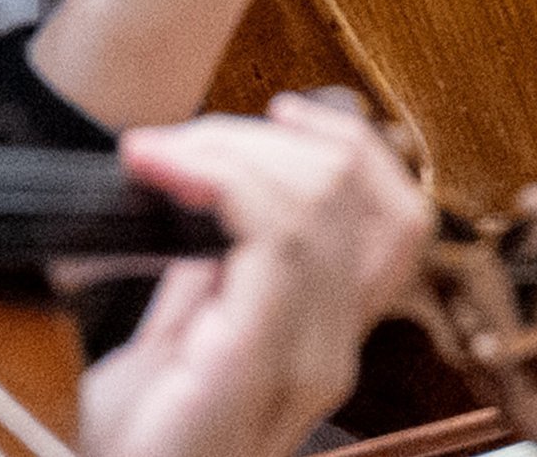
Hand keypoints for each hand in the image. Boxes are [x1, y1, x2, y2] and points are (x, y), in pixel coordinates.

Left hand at [71, 93, 422, 456]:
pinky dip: (218, 176)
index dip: (349, 146)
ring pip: (317, 199)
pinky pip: (273, 234)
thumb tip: (207, 199)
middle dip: (266, 134)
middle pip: (356, 191)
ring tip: (161, 153)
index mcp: (324, 339)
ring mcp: (307, 359)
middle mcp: (334, 348)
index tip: (277, 113)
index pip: (395, 219)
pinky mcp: (257, 360)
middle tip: (181, 140)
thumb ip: (205, 278)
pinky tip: (163, 169)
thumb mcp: (173, 345)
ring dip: (232, 147)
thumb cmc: (141, 451)